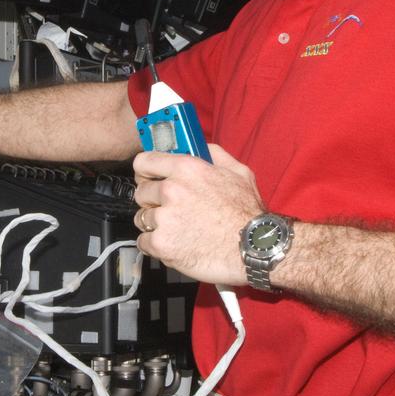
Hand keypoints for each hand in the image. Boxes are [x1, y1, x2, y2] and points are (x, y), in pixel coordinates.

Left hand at [132, 144, 264, 285]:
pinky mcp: (161, 243)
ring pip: (142, 218)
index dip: (144, 171)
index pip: (144, 161)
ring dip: (154, 224)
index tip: (147, 177)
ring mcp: (165, 218)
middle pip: (141, 192)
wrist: (253, 248)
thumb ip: (215, 155)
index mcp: (187, 169)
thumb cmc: (248, 214)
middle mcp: (172, 190)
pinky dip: (155, 245)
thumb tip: (201, 147)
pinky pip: (144, 242)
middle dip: (152, 201)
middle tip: (170, 209)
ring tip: (176, 229)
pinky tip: (174, 244)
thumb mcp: (239, 172)